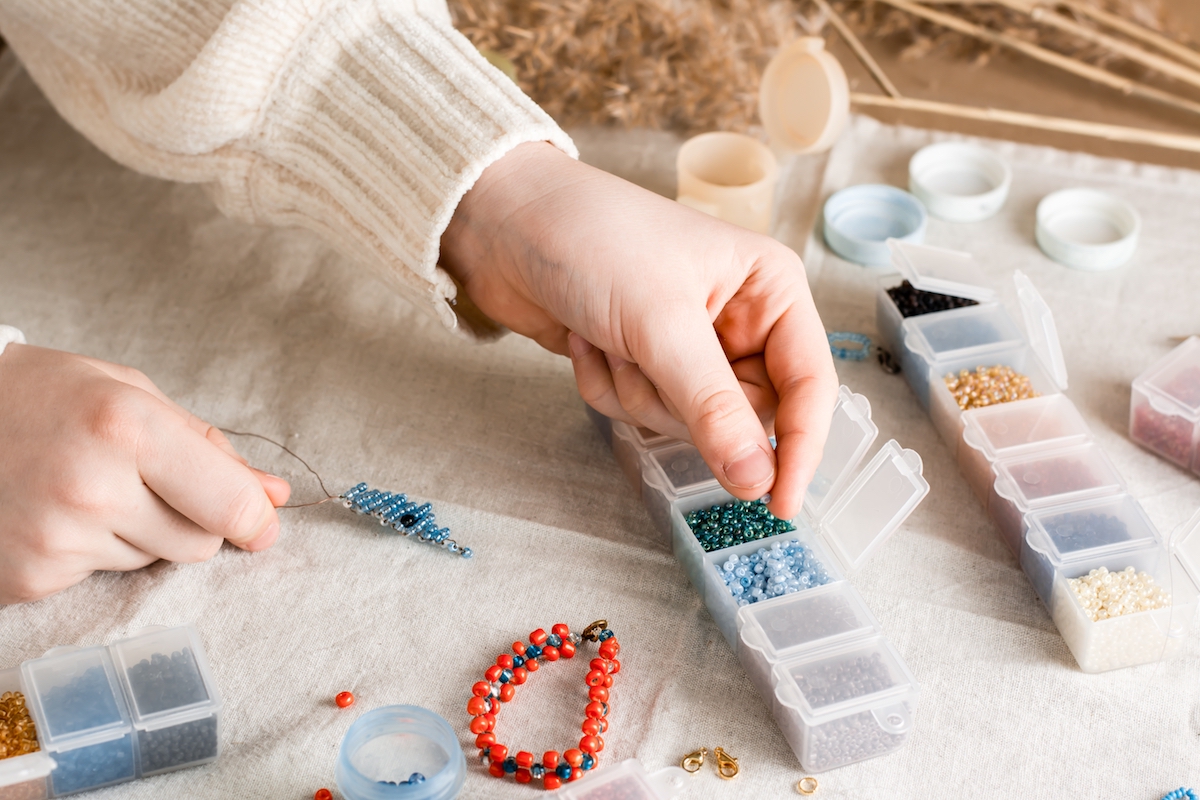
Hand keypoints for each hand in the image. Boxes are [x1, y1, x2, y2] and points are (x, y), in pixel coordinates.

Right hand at [0, 345, 290, 602]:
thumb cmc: (41, 395)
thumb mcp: (129, 392)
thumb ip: (208, 447)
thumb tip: (273, 495)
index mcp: (127, 428)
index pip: (229, 505)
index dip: (255, 519)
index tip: (260, 522)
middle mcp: (91, 488)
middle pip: (199, 544)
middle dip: (194, 520)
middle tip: (147, 482)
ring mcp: (56, 539)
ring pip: (152, 562)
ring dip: (139, 533)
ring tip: (85, 488)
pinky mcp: (29, 577)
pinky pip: (100, 578)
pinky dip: (91, 552)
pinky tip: (55, 513)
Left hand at [441, 142, 837, 518]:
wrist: (506, 221)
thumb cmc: (595, 239)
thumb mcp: (662, 323)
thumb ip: (713, 406)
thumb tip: (756, 478)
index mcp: (770, 290)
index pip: (809, 386)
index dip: (798, 448)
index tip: (780, 504)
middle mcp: (739, 320)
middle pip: (741, 416)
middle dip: (681, 403)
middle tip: (643, 361)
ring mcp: (688, 345)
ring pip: (685, 422)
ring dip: (636, 393)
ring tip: (607, 338)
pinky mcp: (643, 362)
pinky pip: (639, 412)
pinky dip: (606, 387)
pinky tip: (584, 341)